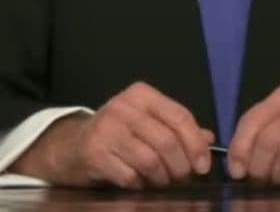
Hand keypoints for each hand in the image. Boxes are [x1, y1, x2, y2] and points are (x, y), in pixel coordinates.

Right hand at [10, 82, 214, 188]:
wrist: (72, 146)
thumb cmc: (117, 134)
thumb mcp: (148, 123)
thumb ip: (178, 128)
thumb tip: (208, 139)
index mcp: (142, 94)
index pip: (180, 117)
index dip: (196, 144)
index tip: (202, 166)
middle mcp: (124, 107)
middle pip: (168, 142)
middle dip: (180, 167)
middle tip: (180, 178)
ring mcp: (107, 128)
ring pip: (151, 160)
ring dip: (161, 178)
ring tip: (160, 181)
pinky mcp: (94, 152)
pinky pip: (130, 175)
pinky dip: (139, 184)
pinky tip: (136, 181)